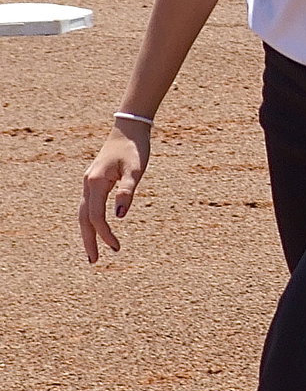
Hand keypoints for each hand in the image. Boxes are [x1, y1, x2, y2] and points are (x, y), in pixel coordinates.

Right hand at [78, 123, 150, 262]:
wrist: (128, 129)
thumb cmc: (134, 149)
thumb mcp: (136, 170)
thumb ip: (127, 192)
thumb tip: (120, 216)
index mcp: (96, 182)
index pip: (96, 216)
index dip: (104, 234)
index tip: (116, 247)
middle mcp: (88, 184)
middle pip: (83, 218)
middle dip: (88, 240)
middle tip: (94, 261)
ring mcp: (89, 182)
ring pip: (83, 213)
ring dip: (88, 232)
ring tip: (93, 251)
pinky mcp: (94, 181)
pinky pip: (88, 206)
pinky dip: (90, 220)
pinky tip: (96, 229)